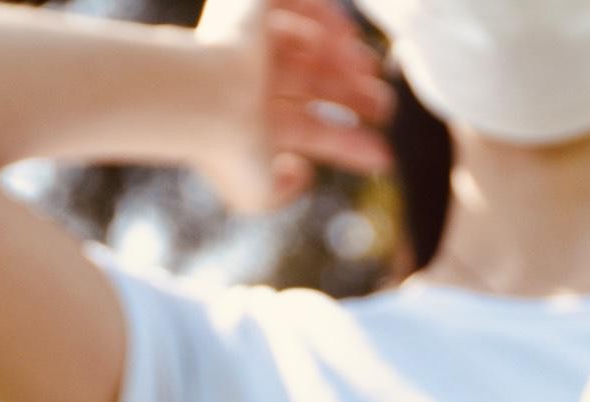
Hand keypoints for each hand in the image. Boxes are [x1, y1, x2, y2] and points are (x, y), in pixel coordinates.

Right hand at [195, 0, 392, 210]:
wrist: (205, 99)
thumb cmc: (231, 149)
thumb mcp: (259, 194)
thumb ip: (283, 192)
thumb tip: (304, 171)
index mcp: (255, 124)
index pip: (309, 131)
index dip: (347, 143)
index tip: (382, 154)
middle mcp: (253, 84)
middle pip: (313, 86)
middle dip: (352, 98)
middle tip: (384, 108)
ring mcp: (252, 45)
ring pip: (308, 46)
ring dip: (343, 59)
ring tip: (371, 71)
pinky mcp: (250, 8)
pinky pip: (294, 3)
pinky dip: (324, 15)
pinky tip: (348, 35)